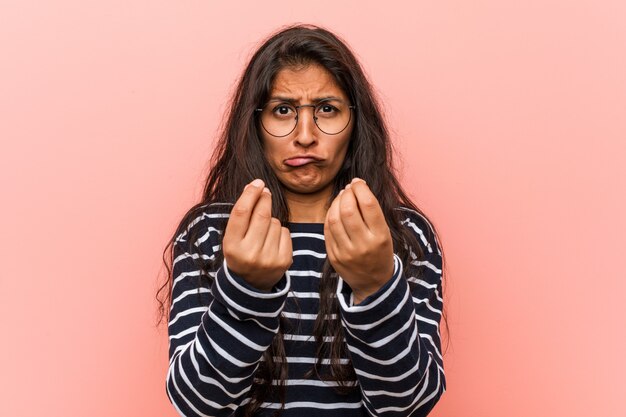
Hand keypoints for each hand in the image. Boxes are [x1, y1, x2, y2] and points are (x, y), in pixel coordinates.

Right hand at [222, 179, 292, 290]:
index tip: (257, 182)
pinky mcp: (284, 261)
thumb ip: (242, 214)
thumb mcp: (233, 237)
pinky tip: (272, 241)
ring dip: (270, 220)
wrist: (251, 284)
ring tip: (263, 232)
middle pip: (261, 214)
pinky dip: (279, 231)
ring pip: (274, 222)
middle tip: (264, 191)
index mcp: (232, 247)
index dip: (250, 194)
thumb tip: (255, 186)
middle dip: (264, 198)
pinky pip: (285, 232)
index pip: (242, 213)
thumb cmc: (241, 252)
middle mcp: (250, 254)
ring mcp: (269, 259)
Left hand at [324, 178, 394, 303]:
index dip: (361, 188)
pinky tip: (335, 210)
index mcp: (380, 237)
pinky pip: (327, 230)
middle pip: (348, 210)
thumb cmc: (380, 252)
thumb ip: (372, 213)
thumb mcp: (385, 233)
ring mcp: (346, 252)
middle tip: (349, 189)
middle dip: (347, 193)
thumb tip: (355, 186)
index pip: (368, 204)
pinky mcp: (334, 257)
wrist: (373, 283)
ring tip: (342, 197)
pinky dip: (330, 215)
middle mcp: (363, 245)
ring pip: (334, 218)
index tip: (358, 182)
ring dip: (336, 202)